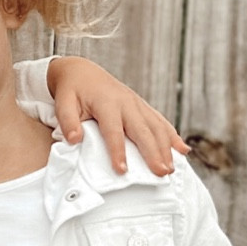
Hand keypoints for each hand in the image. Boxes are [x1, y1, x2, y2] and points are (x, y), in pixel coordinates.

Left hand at [47, 57, 188, 175]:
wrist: (82, 72)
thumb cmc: (72, 91)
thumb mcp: (63, 103)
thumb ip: (67, 121)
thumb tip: (74, 139)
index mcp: (107, 102)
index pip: (113, 130)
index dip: (118, 151)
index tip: (122, 171)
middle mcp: (126, 103)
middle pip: (143, 130)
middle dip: (153, 153)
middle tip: (161, 173)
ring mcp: (138, 104)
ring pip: (156, 127)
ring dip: (166, 148)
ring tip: (171, 169)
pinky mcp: (143, 108)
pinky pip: (161, 122)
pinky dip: (173, 136)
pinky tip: (183, 150)